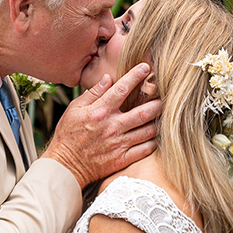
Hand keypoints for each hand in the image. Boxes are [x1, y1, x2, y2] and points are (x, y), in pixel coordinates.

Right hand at [42, 64, 160, 188]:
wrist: (65, 165)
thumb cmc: (68, 135)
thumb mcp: (74, 109)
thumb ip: (93, 93)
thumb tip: (108, 78)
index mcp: (100, 111)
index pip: (122, 89)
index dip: (135, 76)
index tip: (146, 67)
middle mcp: (112, 126)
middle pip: (143, 112)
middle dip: (158, 102)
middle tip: (166, 96)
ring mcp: (119, 144)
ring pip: (148, 131)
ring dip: (159, 122)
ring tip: (165, 115)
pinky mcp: (122, 159)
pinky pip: (145, 150)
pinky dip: (154, 142)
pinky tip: (157, 135)